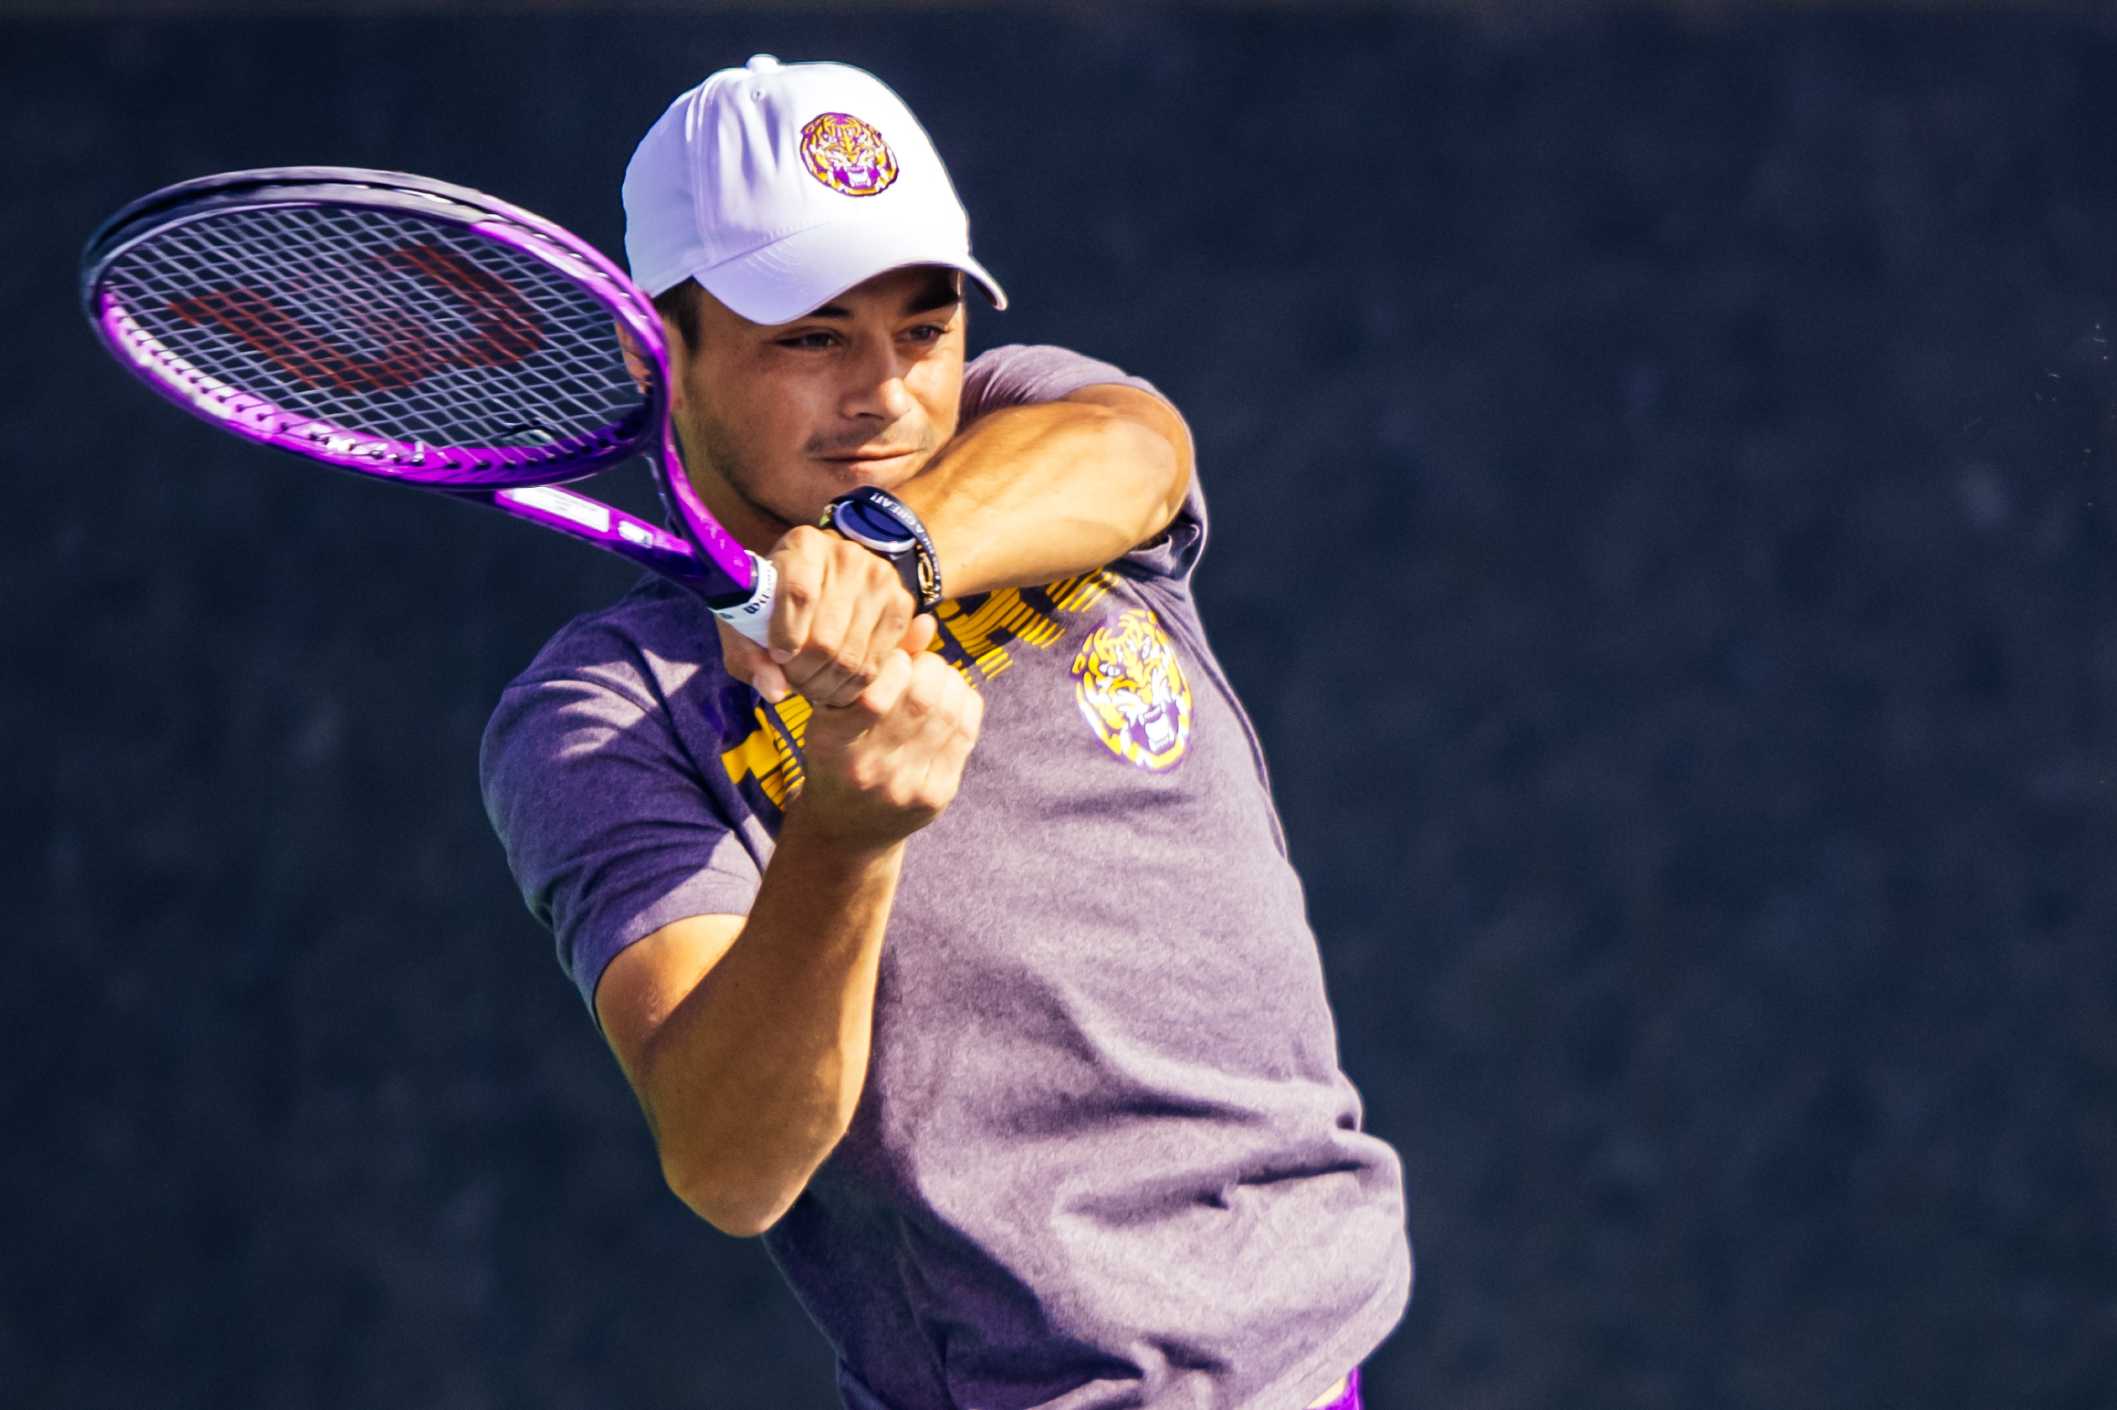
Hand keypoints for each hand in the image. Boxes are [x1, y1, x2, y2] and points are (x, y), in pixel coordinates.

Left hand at [717, 525, 933, 705]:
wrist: (824, 581)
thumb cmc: (777, 603)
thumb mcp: (749, 621)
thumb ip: (749, 655)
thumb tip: (775, 691)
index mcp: (803, 545)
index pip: (799, 594)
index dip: (786, 637)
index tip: (777, 657)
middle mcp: (847, 555)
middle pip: (826, 636)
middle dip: (803, 674)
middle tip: (793, 681)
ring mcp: (880, 579)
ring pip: (852, 657)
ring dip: (827, 686)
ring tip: (811, 685)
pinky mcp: (901, 603)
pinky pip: (877, 663)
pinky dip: (853, 685)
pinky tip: (836, 682)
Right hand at [792, 649, 984, 848]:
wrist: (847, 828)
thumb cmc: (836, 755)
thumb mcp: (833, 713)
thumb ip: (876, 665)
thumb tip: (927, 622)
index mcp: (831, 744)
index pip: (875, 693)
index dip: (895, 663)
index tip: (894, 659)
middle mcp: (869, 769)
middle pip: (921, 700)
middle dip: (930, 668)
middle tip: (924, 665)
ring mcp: (906, 787)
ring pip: (949, 714)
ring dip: (950, 683)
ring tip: (937, 680)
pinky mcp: (936, 796)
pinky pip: (965, 734)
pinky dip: (964, 705)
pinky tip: (951, 701)